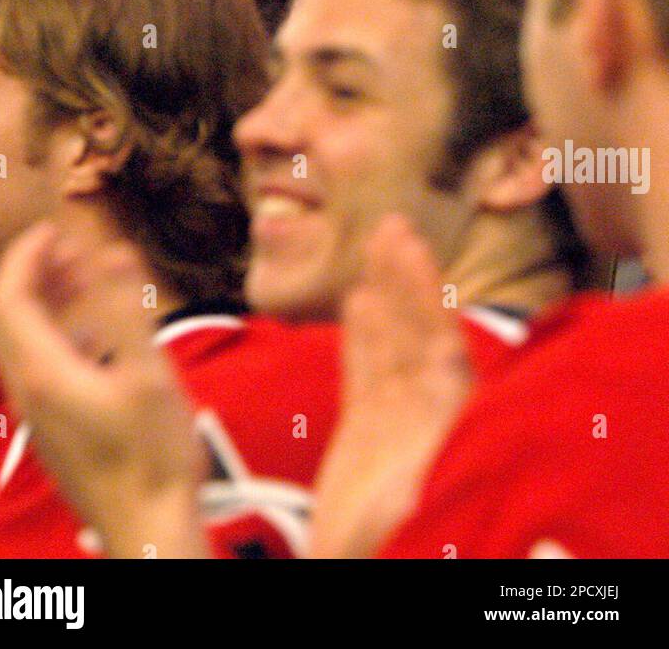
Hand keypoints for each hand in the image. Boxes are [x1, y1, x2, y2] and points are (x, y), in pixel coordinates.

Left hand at [0, 223, 207, 558]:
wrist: (147, 528)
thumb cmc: (153, 454)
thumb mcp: (150, 373)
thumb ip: (127, 308)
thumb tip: (113, 250)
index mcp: (44, 371)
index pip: (9, 298)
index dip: (25, 256)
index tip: (53, 228)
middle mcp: (27, 390)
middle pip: (3, 318)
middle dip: (28, 274)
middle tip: (65, 246)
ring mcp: (36, 412)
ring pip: (18, 342)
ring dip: (42, 301)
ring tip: (82, 276)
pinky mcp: (51, 428)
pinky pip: (35, 364)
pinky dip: (53, 331)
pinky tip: (95, 331)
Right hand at [309, 214, 472, 559]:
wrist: (359, 579)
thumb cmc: (399, 545)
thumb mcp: (426, 492)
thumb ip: (437, 437)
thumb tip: (447, 381)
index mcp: (447, 425)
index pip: (441, 344)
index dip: (428, 295)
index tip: (414, 248)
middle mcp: (426, 416)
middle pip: (416, 333)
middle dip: (405, 279)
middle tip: (394, 224)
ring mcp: (393, 423)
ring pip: (388, 345)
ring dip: (383, 294)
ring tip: (379, 243)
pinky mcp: (362, 437)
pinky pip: (362, 373)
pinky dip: (360, 336)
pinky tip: (357, 300)